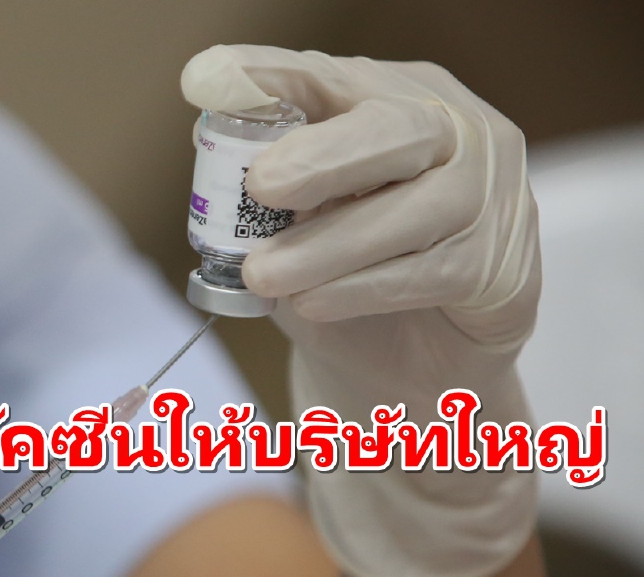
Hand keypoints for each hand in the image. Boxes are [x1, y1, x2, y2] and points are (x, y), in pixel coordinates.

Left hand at [182, 45, 539, 576]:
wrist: (410, 367)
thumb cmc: (345, 275)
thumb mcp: (292, 225)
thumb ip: (267, 188)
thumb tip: (209, 149)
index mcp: (392, 99)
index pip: (329, 76)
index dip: (271, 77)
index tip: (208, 80)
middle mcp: (453, 131)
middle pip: (397, 127)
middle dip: (323, 155)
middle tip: (260, 184)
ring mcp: (489, 196)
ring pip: (414, 209)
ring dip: (327, 246)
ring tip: (261, 276)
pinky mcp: (501, 268)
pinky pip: (430, 273)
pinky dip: (361, 290)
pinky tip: (311, 304)